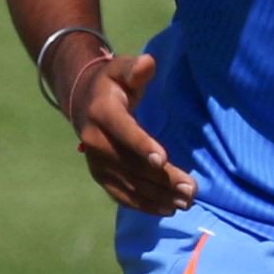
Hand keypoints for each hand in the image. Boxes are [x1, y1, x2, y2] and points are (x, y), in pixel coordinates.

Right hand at [61, 49, 196, 213]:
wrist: (83, 102)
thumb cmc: (113, 83)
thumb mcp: (122, 69)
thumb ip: (135, 69)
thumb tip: (147, 64)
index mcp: (101, 112)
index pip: (122, 130)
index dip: (141, 144)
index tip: (162, 159)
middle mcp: (93, 140)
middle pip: (129, 163)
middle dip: (160, 178)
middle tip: (190, 189)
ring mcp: (95, 161)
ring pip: (127, 183)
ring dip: (157, 196)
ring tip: (185, 202)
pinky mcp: (100, 174)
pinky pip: (120, 193)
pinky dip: (142, 204)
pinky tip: (166, 209)